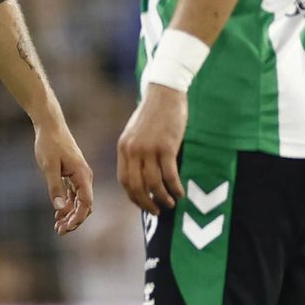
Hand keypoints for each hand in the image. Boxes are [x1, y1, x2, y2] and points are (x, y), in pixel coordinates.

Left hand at [34, 120, 93, 234]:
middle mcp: (85, 176)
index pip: (86, 203)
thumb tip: (60, 208)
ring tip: (58, 226)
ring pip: (79, 201)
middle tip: (59, 231)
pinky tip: (58, 213)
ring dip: (70, 214)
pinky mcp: (72, 174)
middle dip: (74, 220)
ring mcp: (79, 175)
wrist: (49, 125)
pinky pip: (74, 194)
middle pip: (85, 205)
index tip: (66, 227)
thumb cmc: (49, 143)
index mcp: (83, 175)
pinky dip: (67, 204)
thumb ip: (55, 187)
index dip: (78, 218)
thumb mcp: (49, 166)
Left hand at [116, 83, 187, 214]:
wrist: (164, 92)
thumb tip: (142, 176)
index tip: (144, 204)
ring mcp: (149, 149)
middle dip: (147, 203)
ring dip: (163, 198)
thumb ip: (135, 152)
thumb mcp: (136, 133)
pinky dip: (175, 188)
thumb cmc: (153, 114)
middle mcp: (133, 150)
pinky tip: (181, 193)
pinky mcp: (166, 147)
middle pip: (137, 186)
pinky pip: (170, 175)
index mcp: (124, 147)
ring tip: (171, 203)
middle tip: (158, 211)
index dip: (134, 197)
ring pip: (154, 184)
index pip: (125, 180)